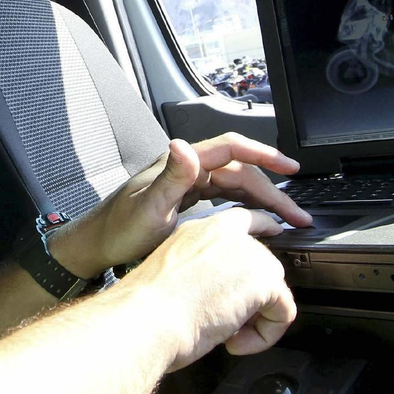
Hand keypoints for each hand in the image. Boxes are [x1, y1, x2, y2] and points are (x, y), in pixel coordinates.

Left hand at [50, 135, 311, 277]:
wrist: (96, 248)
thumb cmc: (117, 230)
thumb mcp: (148, 208)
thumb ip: (170, 179)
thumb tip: (183, 146)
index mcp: (182, 164)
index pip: (232, 149)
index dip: (264, 154)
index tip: (290, 169)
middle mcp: (186, 170)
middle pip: (240, 171)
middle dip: (273, 190)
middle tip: (298, 215)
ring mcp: (187, 185)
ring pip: (236, 186)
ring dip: (263, 200)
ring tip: (288, 221)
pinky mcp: (186, 202)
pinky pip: (225, 199)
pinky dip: (247, 208)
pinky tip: (258, 223)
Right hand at [118, 207, 296, 371]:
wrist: (145, 319)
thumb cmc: (145, 310)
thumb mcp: (173, 279)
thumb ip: (203, 275)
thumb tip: (224, 295)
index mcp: (199, 230)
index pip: (245, 220)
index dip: (264, 230)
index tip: (274, 235)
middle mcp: (226, 234)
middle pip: (265, 264)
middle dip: (253, 300)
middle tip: (225, 325)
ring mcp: (248, 253)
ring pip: (277, 291)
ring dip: (257, 322)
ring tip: (226, 336)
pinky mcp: (264, 279)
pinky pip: (284, 313)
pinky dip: (265, 336)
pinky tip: (235, 342)